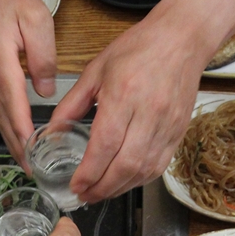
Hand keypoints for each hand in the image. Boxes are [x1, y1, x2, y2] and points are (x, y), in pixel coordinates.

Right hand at [0, 0, 56, 165]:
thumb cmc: (10, 1)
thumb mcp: (37, 18)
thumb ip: (43, 55)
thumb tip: (45, 90)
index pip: (12, 99)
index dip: (22, 126)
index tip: (31, 149)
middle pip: (2, 115)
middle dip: (17, 145)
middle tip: (32, 170)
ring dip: (10, 139)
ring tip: (26, 163)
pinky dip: (6, 125)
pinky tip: (17, 138)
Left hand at [51, 8, 209, 203]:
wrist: (181, 39)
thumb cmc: (138, 49)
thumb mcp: (95, 70)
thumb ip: (72, 104)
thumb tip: (52, 131)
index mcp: (124, 94)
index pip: (106, 144)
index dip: (90, 171)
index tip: (75, 185)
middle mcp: (148, 113)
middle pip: (126, 165)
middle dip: (102, 188)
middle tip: (84, 196)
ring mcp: (167, 125)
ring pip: (143, 171)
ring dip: (120, 188)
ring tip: (100, 193)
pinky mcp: (178, 132)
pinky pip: (159, 166)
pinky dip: (139, 180)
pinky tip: (124, 182)